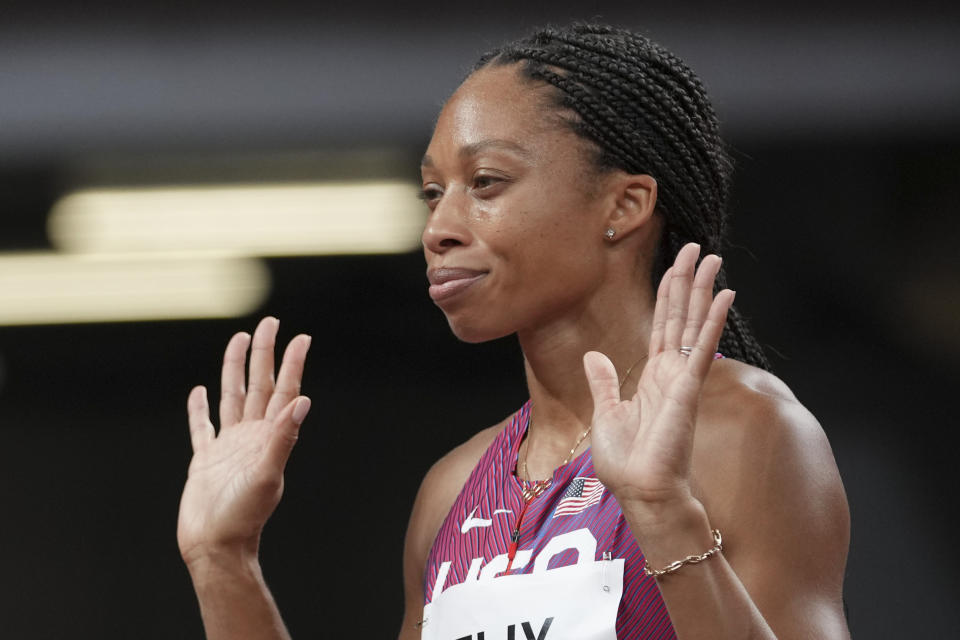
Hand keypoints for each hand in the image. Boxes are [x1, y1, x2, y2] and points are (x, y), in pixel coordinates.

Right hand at [177, 317, 311, 567]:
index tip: (301, 337)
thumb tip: (303, 402)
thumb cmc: (245, 517)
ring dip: (235, 370)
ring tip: (238, 342)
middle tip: (270, 322)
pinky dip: (200, 409)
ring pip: (232, 397)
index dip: (292, 364)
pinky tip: (198, 392)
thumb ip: (284, 438)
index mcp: (269, 437)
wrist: (216, 546)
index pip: (284, 391)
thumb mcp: (269, 475)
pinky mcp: (205, 460)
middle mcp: (251, 436)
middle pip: (259, 385)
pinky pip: (202, 427)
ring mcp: (228, 446)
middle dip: (264, 354)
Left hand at [585, 243, 732, 512]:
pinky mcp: (688, 388)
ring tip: (714, 259)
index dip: (669, 294)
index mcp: (652, 376)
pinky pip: (702, 347)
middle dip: (688, 280)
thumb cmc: (626, 462)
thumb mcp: (606, 414)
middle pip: (681, 315)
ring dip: (704, 290)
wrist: (640, 490)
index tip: (677, 266)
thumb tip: (593, 355)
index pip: (663, 325)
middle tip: (699, 248)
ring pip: (694, 323)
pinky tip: (725, 294)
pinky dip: (713, 320)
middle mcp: (671, 372)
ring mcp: (682, 378)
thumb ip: (604, 382)